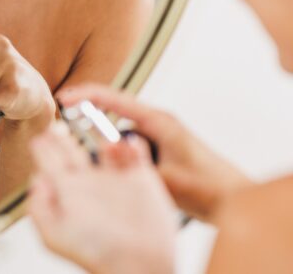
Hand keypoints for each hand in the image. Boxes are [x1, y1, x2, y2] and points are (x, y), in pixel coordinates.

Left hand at [29, 122, 176, 273]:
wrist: (139, 264)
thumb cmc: (97, 253)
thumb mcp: (55, 235)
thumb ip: (39, 207)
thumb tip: (35, 180)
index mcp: (68, 192)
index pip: (49, 160)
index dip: (43, 145)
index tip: (41, 133)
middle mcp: (90, 182)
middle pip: (72, 147)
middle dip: (63, 132)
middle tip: (60, 121)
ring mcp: (115, 178)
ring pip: (104, 143)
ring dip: (99, 130)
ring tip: (94, 120)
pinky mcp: (141, 178)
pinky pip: (135, 149)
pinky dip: (131, 140)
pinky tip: (124, 140)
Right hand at [57, 84, 251, 222]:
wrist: (232, 200)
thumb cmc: (208, 186)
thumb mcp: (165, 177)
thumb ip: (133, 163)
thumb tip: (103, 151)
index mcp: (158, 121)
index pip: (114, 99)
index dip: (85, 95)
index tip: (63, 97)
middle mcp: (156, 123)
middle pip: (112, 114)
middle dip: (90, 121)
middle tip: (70, 130)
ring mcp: (157, 136)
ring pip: (120, 134)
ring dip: (108, 145)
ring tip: (97, 161)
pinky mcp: (158, 150)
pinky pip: (128, 147)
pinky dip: (119, 156)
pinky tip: (117, 173)